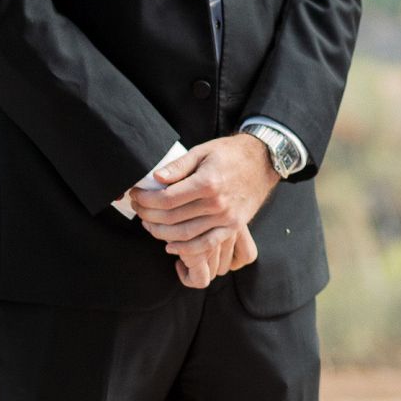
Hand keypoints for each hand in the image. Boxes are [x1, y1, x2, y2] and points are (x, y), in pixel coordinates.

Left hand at [130, 135, 277, 283]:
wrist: (264, 160)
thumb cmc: (231, 153)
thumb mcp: (203, 151)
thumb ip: (178, 166)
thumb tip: (156, 178)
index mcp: (207, 182)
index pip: (167, 198)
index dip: (146, 199)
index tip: (136, 195)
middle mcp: (217, 203)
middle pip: (172, 217)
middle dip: (148, 215)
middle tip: (138, 209)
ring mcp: (226, 218)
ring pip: (185, 234)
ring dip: (161, 232)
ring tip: (149, 224)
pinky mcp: (233, 227)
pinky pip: (206, 245)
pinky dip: (185, 249)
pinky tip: (170, 245)